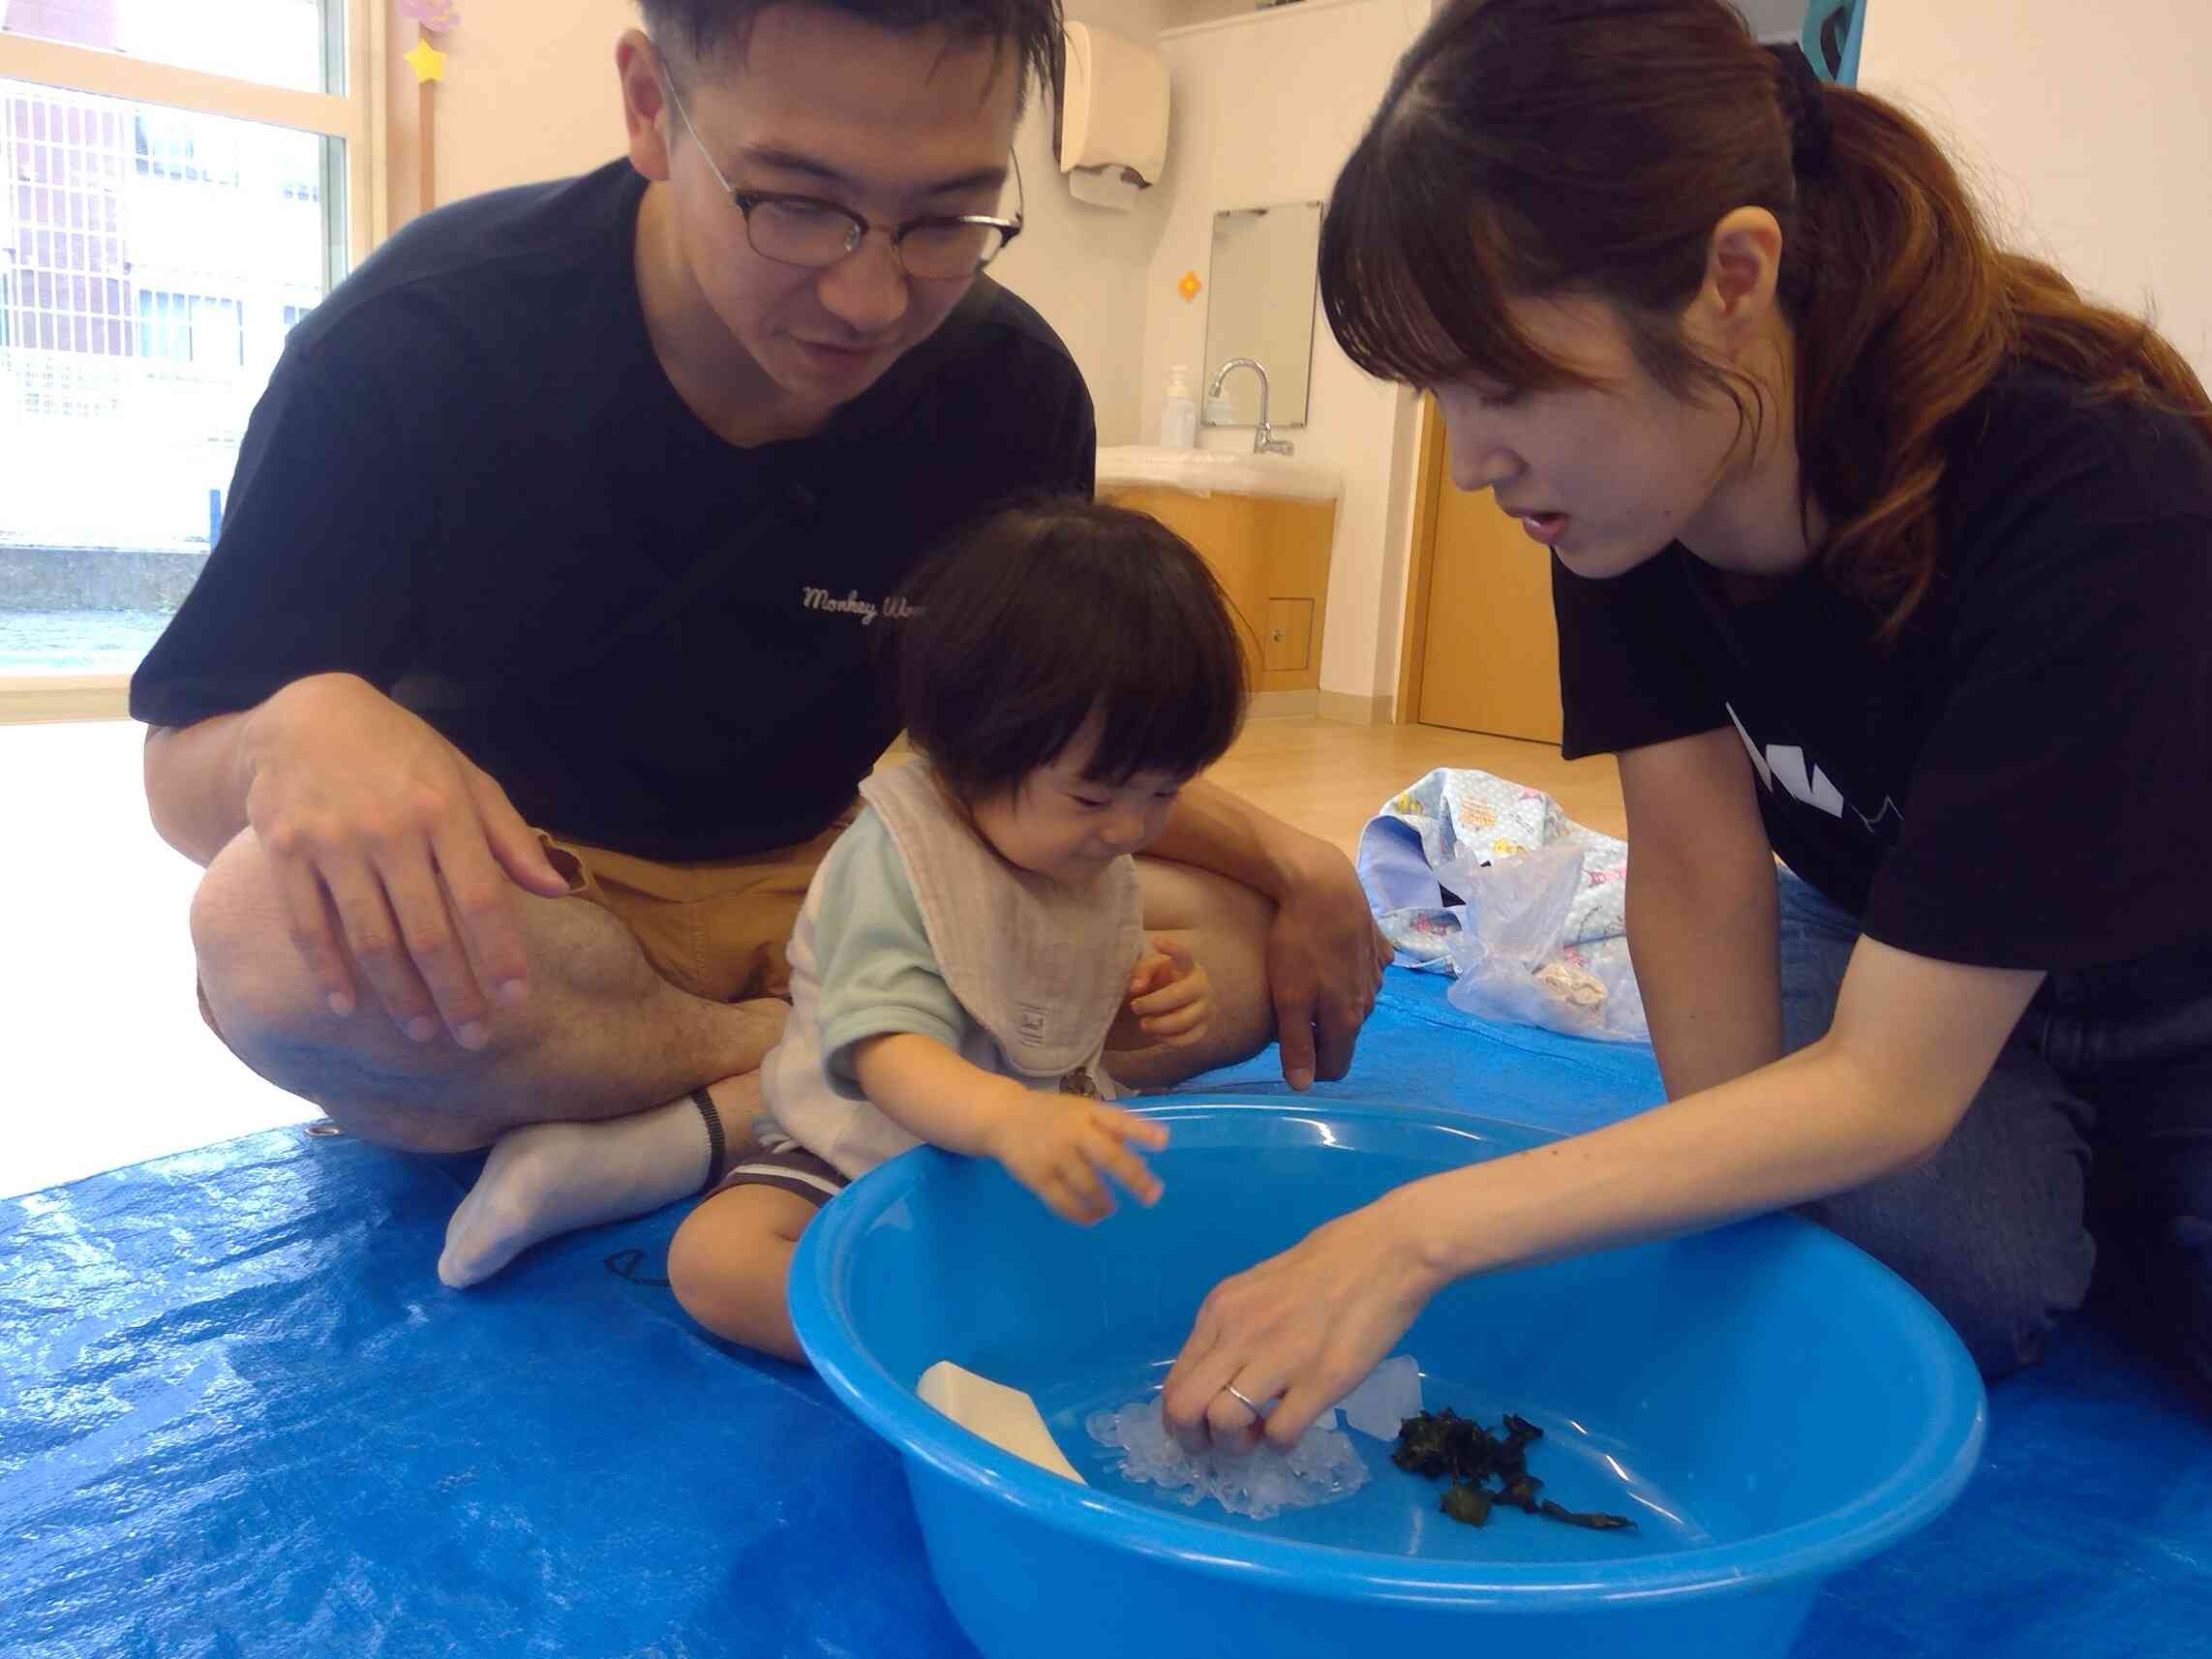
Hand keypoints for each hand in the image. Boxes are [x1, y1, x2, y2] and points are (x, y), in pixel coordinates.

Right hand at [239, 673, 571, 1047]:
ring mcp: (332, 842)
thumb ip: (509, 836)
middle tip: (473, 1038)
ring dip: (397, 994)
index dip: (499, 953)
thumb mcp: (466, 779)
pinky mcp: (285, 852)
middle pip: (428, 931)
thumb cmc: (403, 755)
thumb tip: (555, 890)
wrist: (307, 716)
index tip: (515, 999)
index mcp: (443, 811)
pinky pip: (307, 924)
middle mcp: (389, 830)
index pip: (480, 897)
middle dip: (454, 992)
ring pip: (370, 937)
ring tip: (422, 1031)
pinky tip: (347, 1007)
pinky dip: (326, 971)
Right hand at [984, 1088, 1168, 1225]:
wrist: (1002, 1117)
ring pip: (1087, 1185)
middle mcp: (1072, 1132)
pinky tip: (1091, 1219)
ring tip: (1111, 1209)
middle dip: (1133, 1177)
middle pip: (1107, 1156)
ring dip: (1105, 1201)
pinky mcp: (1036, 1177)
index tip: (1163, 1142)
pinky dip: (1079, 1214)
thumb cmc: (1053, 1115)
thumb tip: (1141, 1151)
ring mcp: (1053, 1155)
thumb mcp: (1081, 1110)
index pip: (1118, 1120)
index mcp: (1087, 1113)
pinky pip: (1062, 1202)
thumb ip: (1109, 1128)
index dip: (1141, 1131)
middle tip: (1153, 1195)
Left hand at [1121, 935, 1211, 1048]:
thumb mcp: (1147, 973)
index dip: (1172, 949)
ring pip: (1184, 1020)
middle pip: (1180, 994)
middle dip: (1154, 1003)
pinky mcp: (1205, 1027)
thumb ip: (1141, 974)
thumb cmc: (1158, 982)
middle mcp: (1202, 985)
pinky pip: (1189, 1038)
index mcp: (1187, 966)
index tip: (1155, 941)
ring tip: (1142, 1025)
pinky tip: (1156, 1036)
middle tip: (1134, 1007)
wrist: (1171, 1006)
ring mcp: (1206, 1007)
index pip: (1184, 955)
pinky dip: (1170, 1040)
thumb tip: (1136, 987)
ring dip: (1159, 1025)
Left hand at [1160, 1191, 1440, 1454]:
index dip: (1181, 1421)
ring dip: (1237, 1446)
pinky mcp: (1321, 1380)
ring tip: (1260, 1434)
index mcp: (1219, 1311)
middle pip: (1184, 1409)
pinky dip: (1281, 1444)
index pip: (1174, 1383)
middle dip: (1197, 1442)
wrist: (1383, 1253)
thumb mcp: (1256, 1291)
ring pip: (1224, 1423)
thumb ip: (1231, 1331)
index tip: (1203, 1430)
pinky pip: (1280, 1434)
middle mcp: (1238, 1334)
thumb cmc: (1324, 1268)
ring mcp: (1278, 1357)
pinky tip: (1294, 1426)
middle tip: (1224, 1443)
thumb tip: (1216, 1380)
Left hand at [1267, 838, 1391, 1089]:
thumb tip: (1303, 1087)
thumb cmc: (1299, 942)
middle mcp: (1370, 1001)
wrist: (1323, 885)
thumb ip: (1297, 1045)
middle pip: (1344, 1033)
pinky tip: (1329, 952)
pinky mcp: (1379, 946)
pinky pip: (1364, 971)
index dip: (1311, 1066)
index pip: (1336, 1066)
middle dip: (1319, 1031)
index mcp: (1349, 1018)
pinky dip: (1347, 970)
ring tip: (1306, 975)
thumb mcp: (1289, 998)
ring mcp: (1377, 972)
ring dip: (1332, 1000)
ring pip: (1354, 1002)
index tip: (1288, 1046)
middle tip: (1289, 1006)